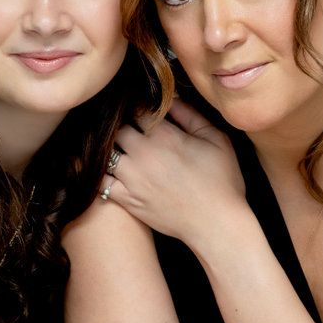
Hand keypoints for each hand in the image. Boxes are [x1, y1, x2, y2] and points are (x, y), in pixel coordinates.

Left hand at [99, 98, 248, 245]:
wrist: (218, 225)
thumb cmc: (222, 181)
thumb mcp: (216, 139)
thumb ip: (190, 115)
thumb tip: (170, 97)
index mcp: (166, 136)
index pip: (136, 110)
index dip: (137, 108)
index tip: (142, 113)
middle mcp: (144, 154)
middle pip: (116, 129)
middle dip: (122, 128)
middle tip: (131, 132)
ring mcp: (133, 179)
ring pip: (105, 153)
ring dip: (111, 150)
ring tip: (121, 151)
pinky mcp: (128, 200)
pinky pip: (100, 182)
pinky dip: (100, 175)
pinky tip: (109, 172)